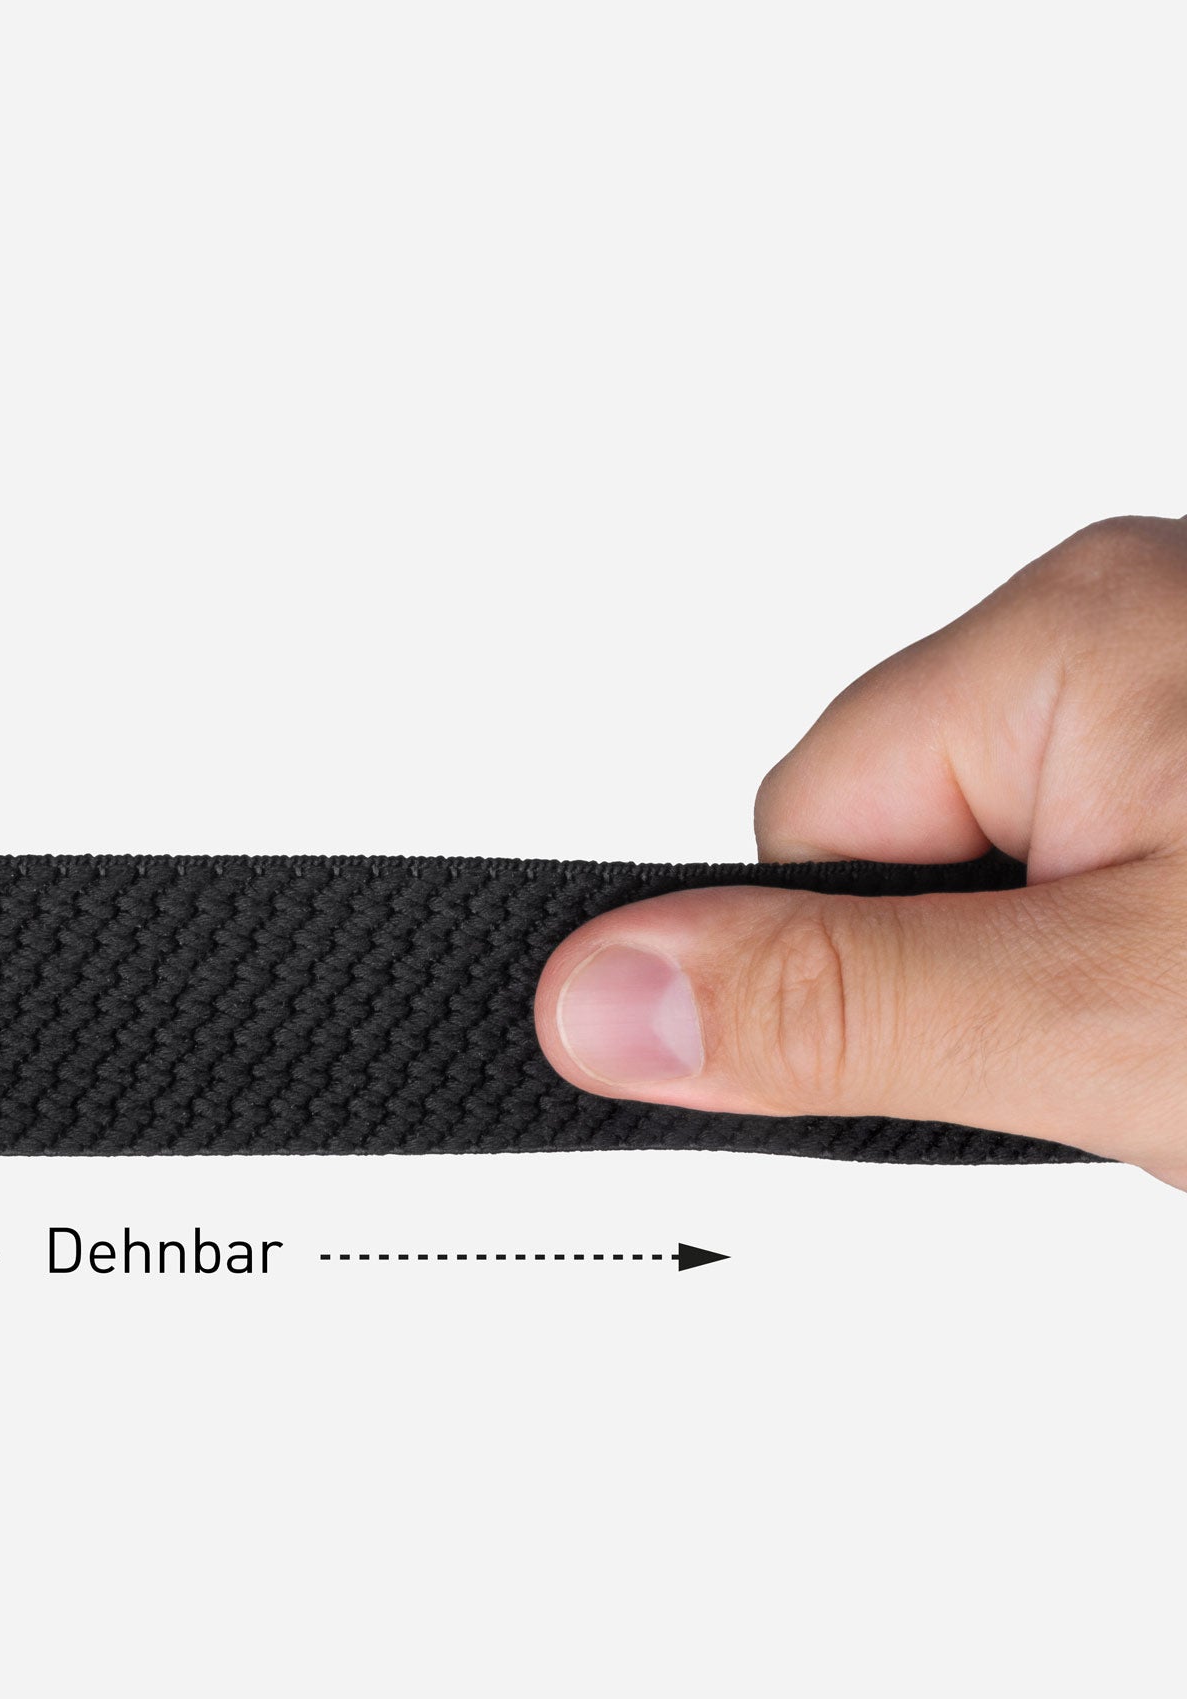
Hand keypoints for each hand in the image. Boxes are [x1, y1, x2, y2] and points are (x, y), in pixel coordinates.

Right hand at [535, 516, 1186, 1186]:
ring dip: (1080, 987)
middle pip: (897, 854)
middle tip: (1144, 1047)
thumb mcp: (1107, 1014)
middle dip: (990, 987)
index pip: (800, 829)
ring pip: (1009, 884)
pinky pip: (1104, 875)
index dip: (866, 977)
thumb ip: (840, 1005)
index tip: (1002, 1043)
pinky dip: (1146, 968)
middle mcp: (1122, 625)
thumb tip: (594, 997)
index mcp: (1058, 632)